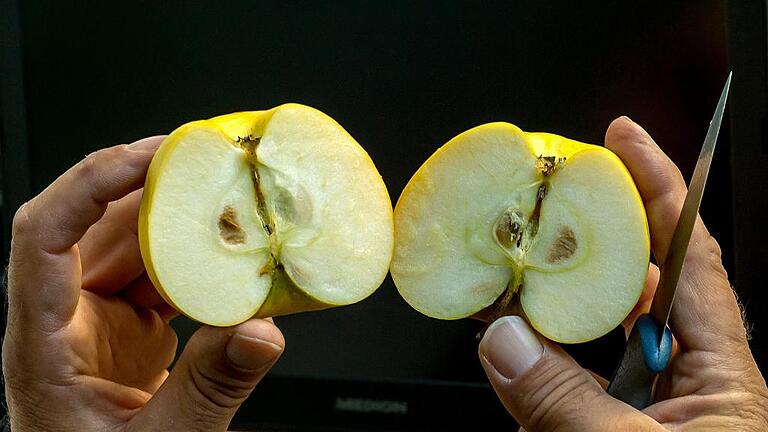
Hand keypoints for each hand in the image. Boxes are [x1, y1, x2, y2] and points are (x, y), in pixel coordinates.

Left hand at [2, 137, 284, 431]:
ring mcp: (96, 324)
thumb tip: (262, 332)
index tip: (144, 156)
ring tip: (225, 201)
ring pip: (131, 247)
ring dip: (178, 222)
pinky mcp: (127, 331)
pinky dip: (194, 261)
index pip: (43, 237)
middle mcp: (64, 321)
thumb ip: (211, 388)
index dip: (88, 184)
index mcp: (42, 345)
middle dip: (151, 188)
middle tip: (204, 162)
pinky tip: (227, 253)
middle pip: (96, 228)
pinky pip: (157, 277)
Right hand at [478, 117, 767, 430]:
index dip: (660, 188)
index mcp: (719, 376)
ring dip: (540, 330)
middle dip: (583, 249)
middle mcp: (681, 381)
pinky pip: (561, 390)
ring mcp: (638, 408)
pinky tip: (510, 378)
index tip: (624, 139)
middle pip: (629, 287)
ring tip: (505, 311)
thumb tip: (502, 338)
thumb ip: (565, 400)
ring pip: (583, 344)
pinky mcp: (603, 430)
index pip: (690, 257)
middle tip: (542, 215)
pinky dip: (529, 380)